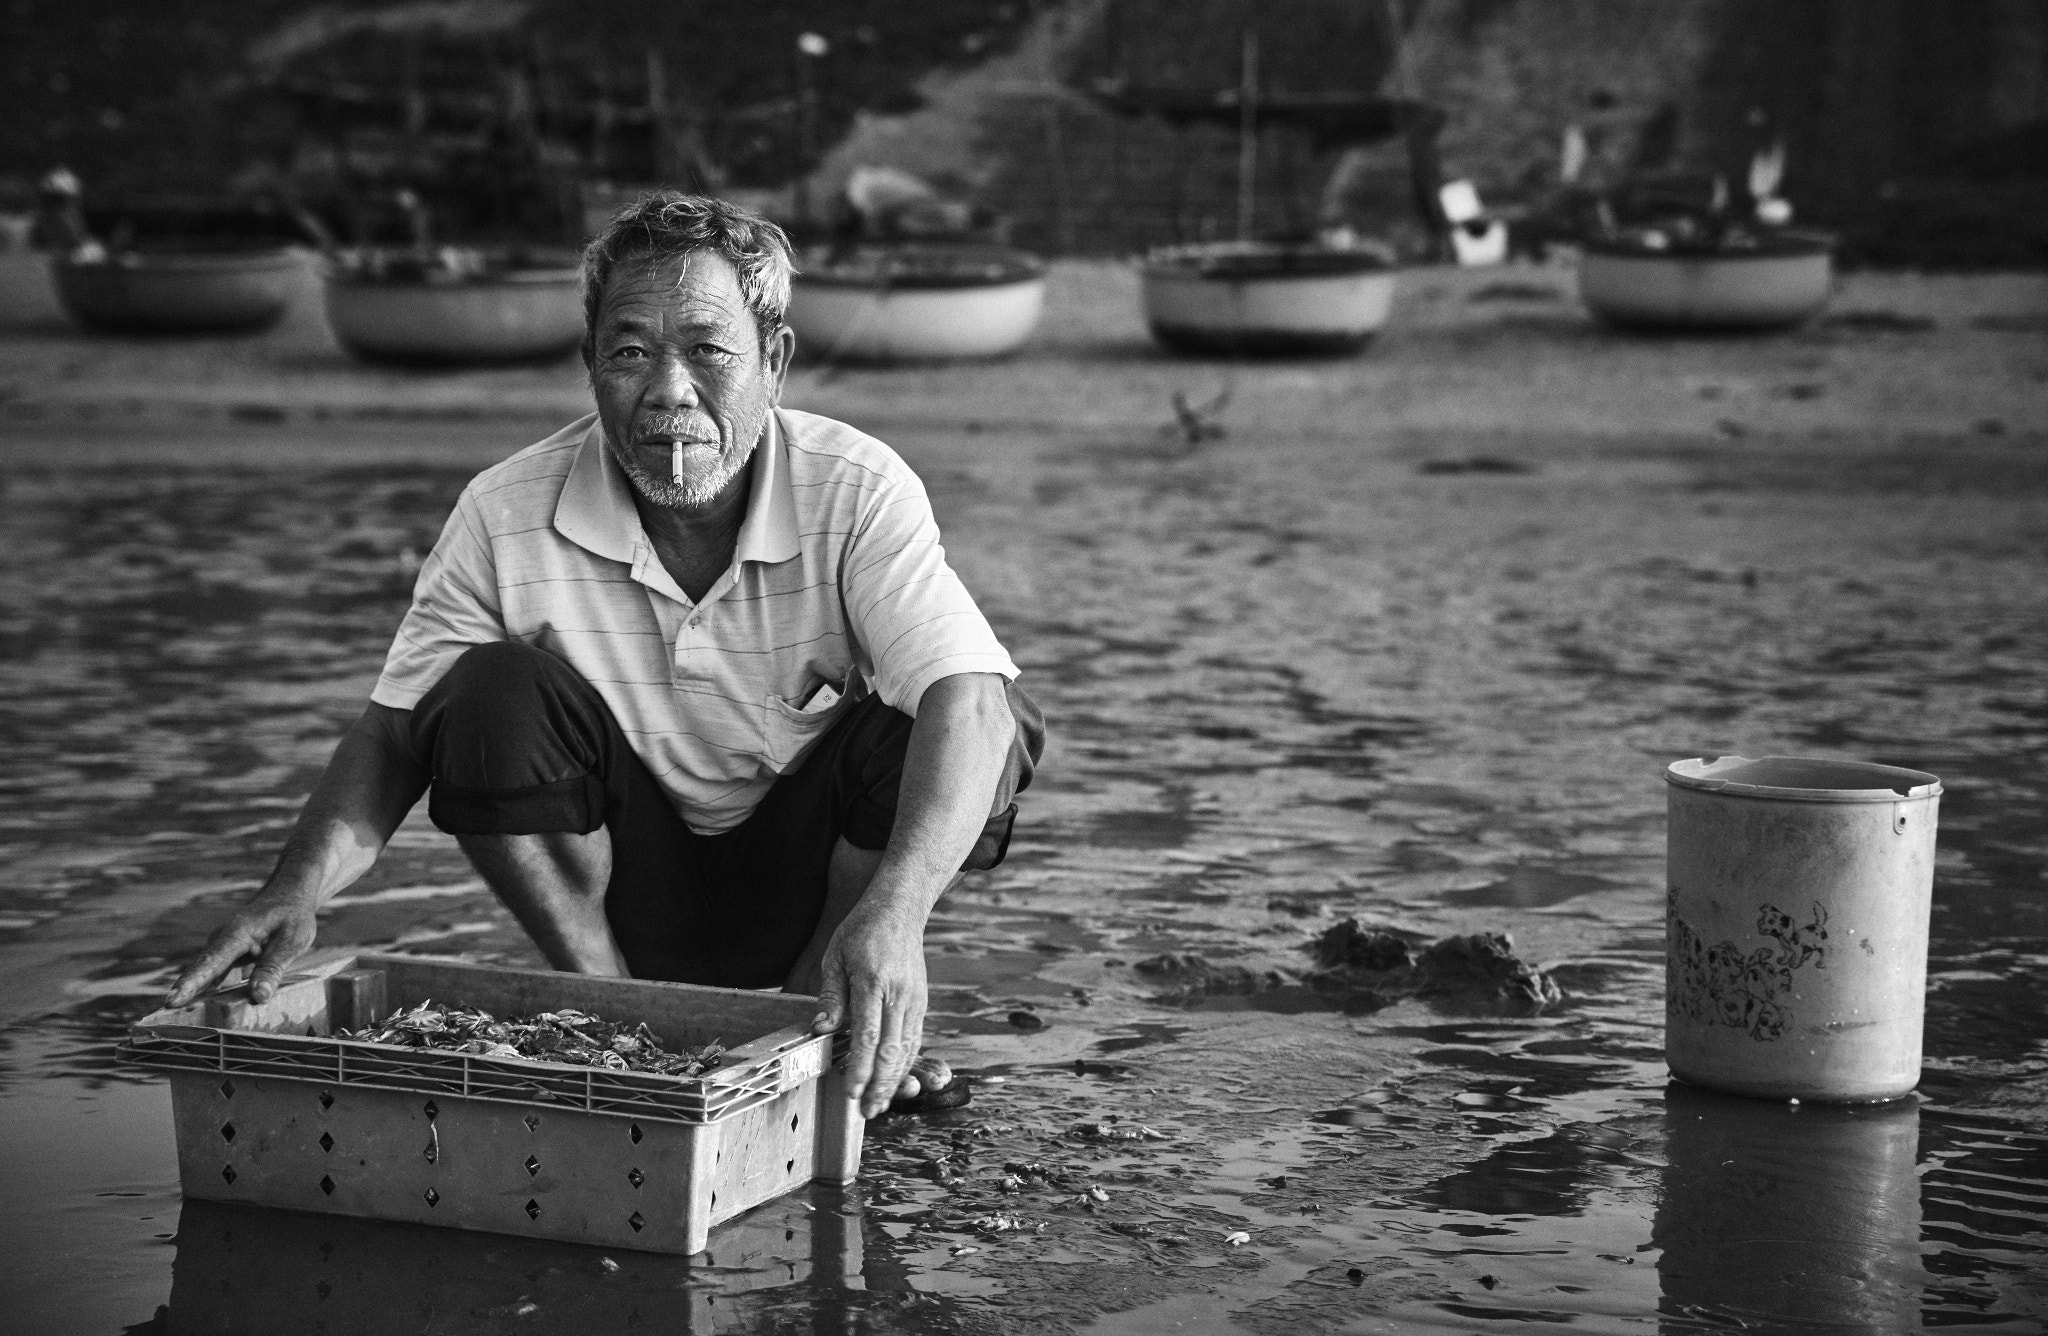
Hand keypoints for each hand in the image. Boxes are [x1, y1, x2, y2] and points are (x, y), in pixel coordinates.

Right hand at [166, 884, 319, 1007]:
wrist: (288, 894)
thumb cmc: (292, 915)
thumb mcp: (292, 941)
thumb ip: (273, 968)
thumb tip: (258, 997)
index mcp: (237, 933)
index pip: (211, 962)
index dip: (192, 983)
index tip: (172, 1000)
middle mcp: (222, 940)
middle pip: (200, 969)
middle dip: (183, 992)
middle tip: (165, 1016)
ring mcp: (221, 947)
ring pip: (205, 973)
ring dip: (192, 993)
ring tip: (174, 1018)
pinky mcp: (226, 954)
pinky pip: (214, 974)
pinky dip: (207, 989)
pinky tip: (201, 1009)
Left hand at [809, 895, 927, 1118]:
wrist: (900, 909)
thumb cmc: (862, 931)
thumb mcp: (835, 957)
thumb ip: (830, 996)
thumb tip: (820, 1030)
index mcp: (873, 982)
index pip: (867, 1035)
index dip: (859, 1068)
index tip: (851, 1092)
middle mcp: (899, 994)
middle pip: (892, 1050)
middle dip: (881, 1086)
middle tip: (868, 1112)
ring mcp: (914, 999)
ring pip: (908, 1049)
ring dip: (895, 1080)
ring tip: (881, 1104)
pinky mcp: (921, 1002)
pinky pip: (914, 1039)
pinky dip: (905, 1064)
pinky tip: (894, 1080)